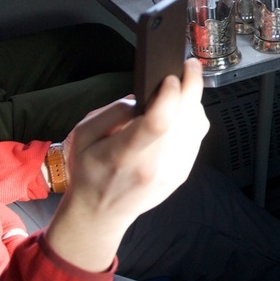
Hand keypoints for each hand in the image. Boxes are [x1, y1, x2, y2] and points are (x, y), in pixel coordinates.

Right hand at [44, 58, 209, 270]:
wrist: (100, 214)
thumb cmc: (88, 172)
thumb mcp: (82, 135)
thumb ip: (112, 113)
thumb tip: (142, 97)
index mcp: (123, 154)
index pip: (157, 122)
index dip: (170, 95)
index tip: (169, 77)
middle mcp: (152, 165)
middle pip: (185, 120)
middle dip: (192, 87)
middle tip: (190, 67)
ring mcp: (170, 172)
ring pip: (196, 128)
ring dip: (194, 102)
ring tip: (185, 86)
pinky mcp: (181, 175)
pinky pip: (197, 139)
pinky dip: (194, 119)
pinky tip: (184, 110)